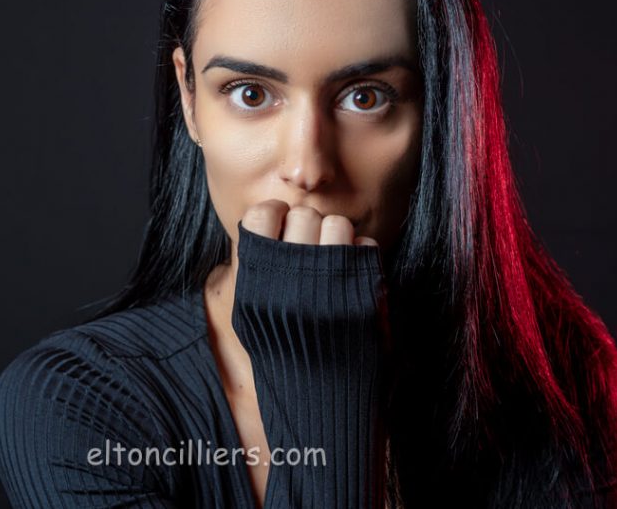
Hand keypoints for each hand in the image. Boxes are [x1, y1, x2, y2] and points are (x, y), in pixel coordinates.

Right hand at [239, 199, 390, 354]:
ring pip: (337, 224)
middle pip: (303, 215)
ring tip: (333, 259)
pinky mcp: (364, 296)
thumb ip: (252, 270)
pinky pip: (366, 247)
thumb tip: (263, 224)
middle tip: (310, 244)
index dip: (273, 214)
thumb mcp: (250, 316)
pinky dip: (362, 254)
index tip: (281, 221)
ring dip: (336, 236)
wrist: (322, 403)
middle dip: (307, 225)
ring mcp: (330, 285)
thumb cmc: (283, 356)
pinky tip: (353, 274)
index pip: (262, 215)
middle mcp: (292, 279)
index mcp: (259, 280)